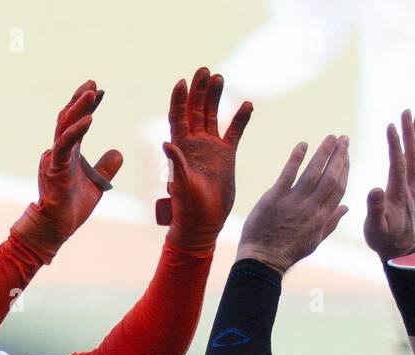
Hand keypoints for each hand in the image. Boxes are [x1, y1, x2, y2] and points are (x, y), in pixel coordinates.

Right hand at [11, 80, 122, 261]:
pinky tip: (88, 119)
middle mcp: (60, 151)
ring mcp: (56, 159)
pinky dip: (76, 131)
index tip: (100, 91)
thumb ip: (105, 167)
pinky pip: (65, 146)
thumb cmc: (72, 207)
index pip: (79, 123)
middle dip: (80, 100)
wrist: (57, 228)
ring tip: (90, 92)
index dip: (88, 107)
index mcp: (70, 153)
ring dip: (78, 109)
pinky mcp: (55, 170)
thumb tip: (118, 152)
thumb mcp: (97, 184)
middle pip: (69, 118)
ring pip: (65, 127)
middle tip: (92, 83)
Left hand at [162, 67, 252, 252]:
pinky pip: (234, 132)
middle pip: (195, 110)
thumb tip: (167, 143)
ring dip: (216, 97)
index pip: (178, 117)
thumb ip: (177, 164)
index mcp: (180, 147)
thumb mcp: (181, 185)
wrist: (204, 223)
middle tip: (204, 71)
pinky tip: (248, 104)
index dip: (179, 99)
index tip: (182, 82)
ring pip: (213, 116)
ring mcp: (211, 147)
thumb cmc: (188, 208)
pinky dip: (241, 119)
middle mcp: (194, 143)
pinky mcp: (226, 155)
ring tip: (220, 78)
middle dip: (199, 90)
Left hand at [234, 135, 349, 275]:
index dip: (345, 170)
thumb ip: (331, 222)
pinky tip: (303, 144)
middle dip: (339, 156)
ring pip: (313, 173)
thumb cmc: (287, 252)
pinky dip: (296, 158)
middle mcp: (311, 208)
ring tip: (330, 137)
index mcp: (321, 218)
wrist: (262, 260)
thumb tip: (347, 208)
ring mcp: (293, 203)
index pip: (339, 189)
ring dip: (323, 153)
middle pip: (330, 177)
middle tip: (343, 138)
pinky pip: (288, 174)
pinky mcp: (275, 198)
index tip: (347, 155)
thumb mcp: (314, 241)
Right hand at [363, 109, 414, 261]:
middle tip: (407, 112)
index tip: (391, 126)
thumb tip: (375, 189)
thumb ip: (375, 209)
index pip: (399, 164)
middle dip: (410, 133)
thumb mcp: (375, 228)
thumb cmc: (384, 239)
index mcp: (399, 194)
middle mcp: (411, 188)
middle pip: (414, 155)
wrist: (400, 249)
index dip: (396, 145)